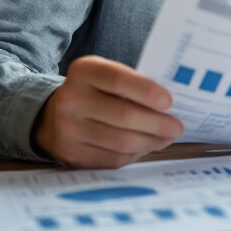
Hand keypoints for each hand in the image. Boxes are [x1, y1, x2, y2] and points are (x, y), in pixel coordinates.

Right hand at [33, 55, 183, 167]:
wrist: (53, 116)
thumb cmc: (94, 92)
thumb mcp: (105, 75)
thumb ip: (131, 83)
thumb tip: (169, 106)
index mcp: (83, 71)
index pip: (117, 80)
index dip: (146, 91)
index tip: (169, 101)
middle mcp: (71, 99)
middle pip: (123, 115)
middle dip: (157, 123)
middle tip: (177, 127)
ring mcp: (69, 130)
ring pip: (121, 142)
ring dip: (150, 141)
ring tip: (167, 137)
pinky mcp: (72, 155)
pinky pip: (113, 159)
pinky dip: (135, 154)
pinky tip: (147, 146)